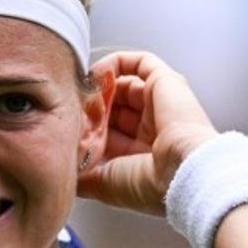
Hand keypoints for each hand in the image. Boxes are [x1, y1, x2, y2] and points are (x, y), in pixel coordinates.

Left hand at [77, 50, 218, 215]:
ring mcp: (160, 104)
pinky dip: (115, 63)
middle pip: (111, 106)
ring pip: (121, 84)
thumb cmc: (150, 184)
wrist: (182, 173)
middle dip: (89, 107)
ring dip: (98, 86)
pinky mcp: (167, 81)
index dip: (86, 128)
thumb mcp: (105, 185)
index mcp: (141, 153)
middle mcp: (152, 128)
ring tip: (82, 94)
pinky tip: (97, 74)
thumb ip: (83, 178)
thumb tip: (65, 177)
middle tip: (72, 110)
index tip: (67, 128)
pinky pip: (139, 62)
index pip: (106, 131)